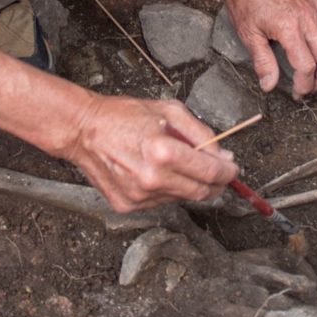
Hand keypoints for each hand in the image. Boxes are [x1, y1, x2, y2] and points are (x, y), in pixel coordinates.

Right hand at [59, 95, 238, 212]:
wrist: (83, 130)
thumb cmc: (124, 116)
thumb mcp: (169, 111)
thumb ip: (201, 134)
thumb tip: (223, 156)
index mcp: (162, 152)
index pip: (211, 173)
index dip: (229, 172)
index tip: (232, 168)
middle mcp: (151, 179)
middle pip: (201, 192)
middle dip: (216, 182)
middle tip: (218, 171)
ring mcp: (139, 196)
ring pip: (182, 198)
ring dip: (188, 183)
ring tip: (173, 162)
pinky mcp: (128, 205)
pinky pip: (160, 202)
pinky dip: (166, 188)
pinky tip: (153, 171)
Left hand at [225, 0, 316, 98]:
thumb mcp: (248, 33)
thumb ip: (262, 60)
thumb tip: (269, 85)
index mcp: (289, 30)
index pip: (306, 66)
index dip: (304, 84)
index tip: (297, 93)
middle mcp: (307, 22)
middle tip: (312, 89)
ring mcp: (314, 11)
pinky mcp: (316, 3)